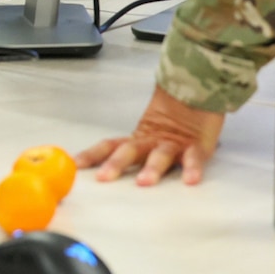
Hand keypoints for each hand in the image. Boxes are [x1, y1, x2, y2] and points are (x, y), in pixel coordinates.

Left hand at [76, 86, 224, 186]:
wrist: (199, 91)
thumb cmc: (174, 121)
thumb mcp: (149, 134)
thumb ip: (129, 150)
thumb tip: (99, 168)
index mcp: (137, 139)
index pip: (109, 146)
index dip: (92, 155)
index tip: (76, 166)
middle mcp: (151, 141)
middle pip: (129, 151)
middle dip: (115, 164)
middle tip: (103, 178)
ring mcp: (174, 143)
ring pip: (160, 155)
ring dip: (152, 168)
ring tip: (145, 182)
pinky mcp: (197, 146)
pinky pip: (194, 157)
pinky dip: (192, 168)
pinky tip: (190, 180)